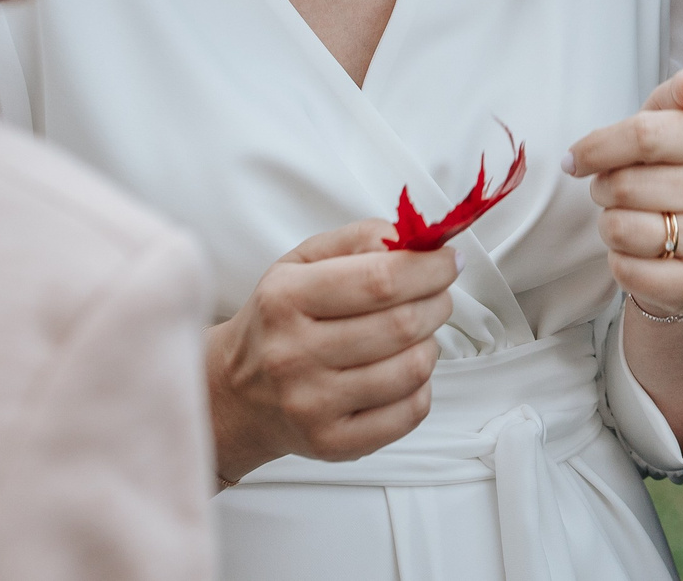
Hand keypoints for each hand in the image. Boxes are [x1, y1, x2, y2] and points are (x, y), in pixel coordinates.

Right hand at [204, 219, 456, 484]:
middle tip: (437, 295)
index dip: (429, 268)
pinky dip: (421, 386)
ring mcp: (311, 405)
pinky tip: (401, 372)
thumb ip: (360, 239)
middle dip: (437, 302)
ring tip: (414, 335)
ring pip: (412, 369)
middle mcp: (293, 355)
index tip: (448, 260)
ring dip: (430, 344)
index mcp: (285, 299)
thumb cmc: (279, 319)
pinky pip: (410, 413)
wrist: (234, 395)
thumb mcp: (302, 262)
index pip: (381, 280)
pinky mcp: (331, 443)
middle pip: (402, 325)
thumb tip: (418, 243)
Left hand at [565, 65, 682, 314]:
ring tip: (630, 219)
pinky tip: (639, 253)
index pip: (644, 135)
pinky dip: (620, 262)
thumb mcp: (671, 121)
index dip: (597, 147)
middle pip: (625, 185)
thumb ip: (679, 92)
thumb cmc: (671, 170)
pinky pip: (629, 271)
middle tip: (616, 191)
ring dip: (609, 226)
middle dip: (603, 189)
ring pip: (621, 229)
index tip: (576, 158)